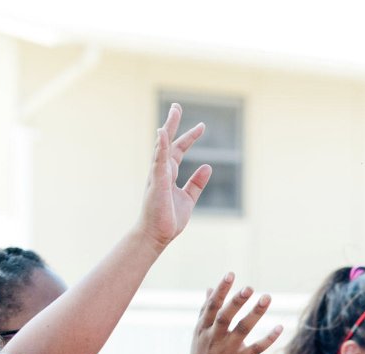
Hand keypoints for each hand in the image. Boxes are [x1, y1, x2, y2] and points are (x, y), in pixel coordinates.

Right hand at [139, 103, 210, 248]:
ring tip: (173, 112)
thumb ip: (197, 183)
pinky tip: (162, 133)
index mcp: (169, 175)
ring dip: (167, 129)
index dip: (189, 137)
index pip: (179, 150)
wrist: (157, 236)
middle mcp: (162, 171)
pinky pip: (159, 161)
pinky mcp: (157, 182)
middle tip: (177, 106)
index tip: (201, 126)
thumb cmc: (169, 219)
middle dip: (173, 124)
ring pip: (163, 147)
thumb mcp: (188, 198)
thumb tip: (207, 167)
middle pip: (168, 142)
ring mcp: (158, 176)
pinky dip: (161, 147)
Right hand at [185, 272, 283, 353]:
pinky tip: (280, 327)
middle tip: (250, 287)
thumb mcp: (199, 334)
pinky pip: (256, 349)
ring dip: (255, 313)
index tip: (230, 275)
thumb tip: (209, 288)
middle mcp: (214, 338)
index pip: (211, 306)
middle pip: (225, 316)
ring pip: (242, 329)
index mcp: (203, 329)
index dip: (221, 290)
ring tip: (267, 297)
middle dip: (236, 301)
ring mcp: (227, 350)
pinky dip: (268, 338)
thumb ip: (205, 311)